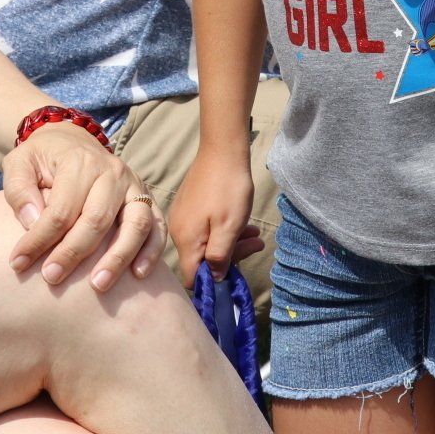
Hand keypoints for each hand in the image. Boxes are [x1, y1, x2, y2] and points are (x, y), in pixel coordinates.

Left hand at [0, 122, 163, 290]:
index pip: (61, 209)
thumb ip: (19, 191)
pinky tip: (139, 275)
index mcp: (79, 161)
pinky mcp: (147, 198)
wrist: (70, 140)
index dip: (39, 240)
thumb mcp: (18, 164)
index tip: (17, 263)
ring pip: (135, 224)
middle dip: (73, 253)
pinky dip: (152, 251)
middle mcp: (112, 171)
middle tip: (51, 279)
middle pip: (97, 219)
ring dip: (118, 258)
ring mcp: (134, 185)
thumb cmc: (42, 158)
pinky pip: (157, 226)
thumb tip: (34, 221)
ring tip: (98, 286)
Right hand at [167, 149, 261, 286]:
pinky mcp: (189, 207)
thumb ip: (220, 257)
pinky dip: (224, 230)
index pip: (192, 278)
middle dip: (230, 258)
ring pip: (206, 243)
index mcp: (185, 239)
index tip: (235, 276)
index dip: (212, 283)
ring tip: (256, 235)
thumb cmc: (228, 189)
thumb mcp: (229, 228)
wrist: (222, 150)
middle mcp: (178, 231)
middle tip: (256, 245)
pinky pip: (205, 229)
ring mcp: (183, 217)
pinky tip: (243, 223)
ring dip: (232, 243)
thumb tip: (215, 279)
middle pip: (201, 260)